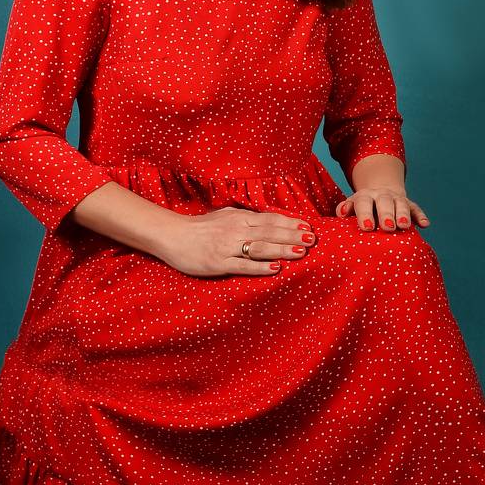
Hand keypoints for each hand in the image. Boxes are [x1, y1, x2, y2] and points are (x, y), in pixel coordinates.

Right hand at [154, 206, 316, 276]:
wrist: (172, 235)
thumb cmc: (200, 227)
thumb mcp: (225, 216)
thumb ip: (246, 217)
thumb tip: (269, 219)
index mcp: (239, 218)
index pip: (270, 219)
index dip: (290, 223)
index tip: (308, 227)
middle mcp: (236, 230)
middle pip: (269, 233)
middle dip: (292, 236)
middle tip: (312, 240)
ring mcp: (227, 247)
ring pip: (259, 248)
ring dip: (281, 250)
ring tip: (300, 253)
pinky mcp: (218, 263)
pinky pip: (243, 265)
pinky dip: (260, 267)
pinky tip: (275, 268)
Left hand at [334, 185, 429, 232]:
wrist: (380, 192)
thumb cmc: (362, 207)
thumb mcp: (352, 205)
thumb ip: (345, 208)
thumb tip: (341, 213)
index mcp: (365, 196)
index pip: (364, 202)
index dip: (365, 214)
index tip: (367, 227)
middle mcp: (381, 195)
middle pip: (384, 202)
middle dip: (386, 214)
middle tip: (387, 227)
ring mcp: (397, 199)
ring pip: (401, 204)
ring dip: (403, 214)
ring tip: (404, 226)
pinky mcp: (409, 205)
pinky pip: (416, 209)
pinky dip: (420, 216)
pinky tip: (425, 224)